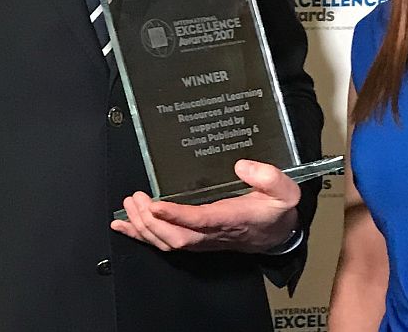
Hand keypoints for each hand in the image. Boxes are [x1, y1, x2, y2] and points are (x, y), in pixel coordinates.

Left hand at [111, 159, 300, 253]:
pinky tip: (123, 225)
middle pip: (175, 236)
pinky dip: (140, 235)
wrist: (277, 233)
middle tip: (136, 198)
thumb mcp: (284, 191)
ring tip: (128, 205)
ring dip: (143, 227)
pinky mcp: (194, 240)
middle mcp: (211, 233)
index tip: (156, 204)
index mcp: (231, 218)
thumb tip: (243, 165)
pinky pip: (164, 242)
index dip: (177, 215)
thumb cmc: (275, 210)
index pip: (200, 221)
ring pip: (166, 242)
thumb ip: (269, 177)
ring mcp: (201, 240)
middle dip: (150, 221)